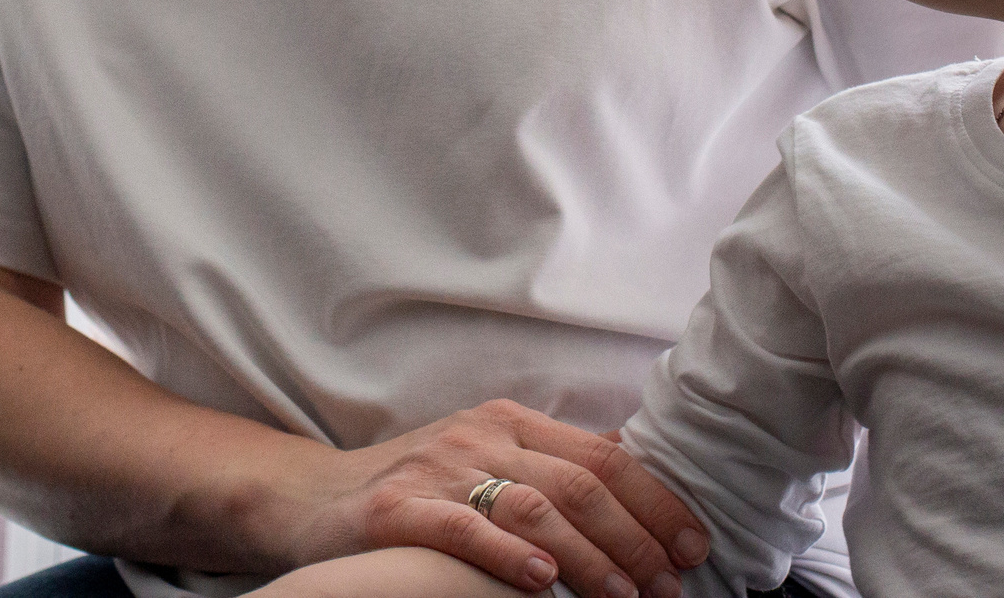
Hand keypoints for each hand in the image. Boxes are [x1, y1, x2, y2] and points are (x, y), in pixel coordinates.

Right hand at [283, 399, 708, 597]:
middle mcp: (480, 437)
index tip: (694, 545)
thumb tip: (636, 477)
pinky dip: (507, 556)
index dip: (656, 501)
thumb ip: (551, 467)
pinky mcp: (396, 509)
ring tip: (625, 597)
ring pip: (532, 507)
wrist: (310, 497)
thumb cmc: (415, 487)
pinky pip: (461, 529)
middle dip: (636, 538)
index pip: (603, 455)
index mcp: (510, 422)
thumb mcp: (488, 460)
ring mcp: (438, 471)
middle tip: (670, 586)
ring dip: (590, 556)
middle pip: (579, 484)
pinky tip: (541, 583)